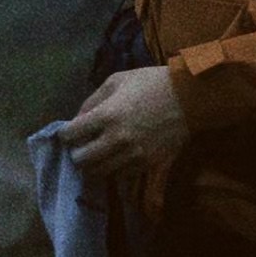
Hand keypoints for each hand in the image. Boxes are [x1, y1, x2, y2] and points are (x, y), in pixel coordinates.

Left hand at [61, 68, 188, 178]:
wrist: (189, 98)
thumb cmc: (152, 83)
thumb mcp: (118, 80)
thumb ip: (93, 100)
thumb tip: (77, 119)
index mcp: (107, 115)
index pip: (71, 135)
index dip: (66, 134)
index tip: (70, 132)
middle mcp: (116, 139)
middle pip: (81, 160)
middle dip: (76, 153)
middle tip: (82, 146)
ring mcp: (132, 155)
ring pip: (98, 173)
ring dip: (93, 164)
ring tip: (97, 154)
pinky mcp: (146, 165)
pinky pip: (119, 176)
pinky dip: (113, 169)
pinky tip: (116, 157)